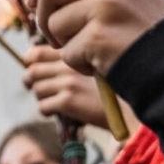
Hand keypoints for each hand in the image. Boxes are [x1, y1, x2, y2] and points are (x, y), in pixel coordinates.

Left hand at [22, 44, 139, 133]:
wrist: (132, 105)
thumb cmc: (117, 85)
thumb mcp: (97, 62)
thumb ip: (76, 59)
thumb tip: (46, 63)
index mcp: (75, 51)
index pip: (37, 52)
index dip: (31, 60)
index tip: (34, 67)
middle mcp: (69, 64)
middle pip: (32, 70)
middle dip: (31, 80)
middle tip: (37, 87)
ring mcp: (68, 82)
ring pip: (37, 89)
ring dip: (41, 96)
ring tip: (53, 100)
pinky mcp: (69, 101)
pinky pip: (44, 107)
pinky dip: (48, 111)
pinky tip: (59, 112)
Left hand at [28, 0, 163, 75]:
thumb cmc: (152, 43)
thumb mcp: (132, 2)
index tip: (33, 3)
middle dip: (43, 17)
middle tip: (55, 39)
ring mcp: (106, 9)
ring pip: (55, 24)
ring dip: (66, 47)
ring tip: (94, 55)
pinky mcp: (100, 37)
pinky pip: (67, 52)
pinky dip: (79, 65)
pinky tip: (104, 67)